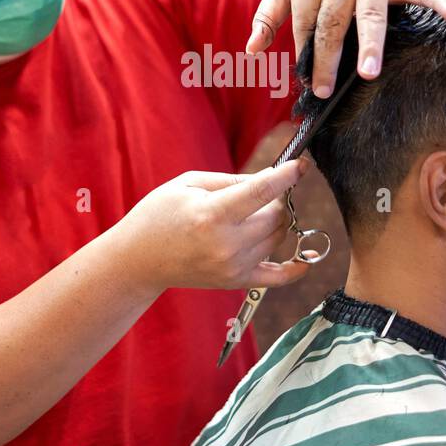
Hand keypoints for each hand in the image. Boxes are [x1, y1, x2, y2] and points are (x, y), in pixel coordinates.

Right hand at [109, 159, 313, 295]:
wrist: (139, 260)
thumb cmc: (160, 215)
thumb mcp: (189, 184)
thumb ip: (232, 180)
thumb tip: (270, 179)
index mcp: (212, 215)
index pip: (262, 192)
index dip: (286, 175)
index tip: (301, 164)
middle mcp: (226, 244)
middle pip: (275, 215)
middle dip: (275, 199)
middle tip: (258, 192)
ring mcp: (233, 266)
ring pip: (278, 237)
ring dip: (275, 222)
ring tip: (252, 214)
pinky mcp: (236, 281)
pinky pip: (278, 276)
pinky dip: (295, 268)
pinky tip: (306, 259)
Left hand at [246, 0, 445, 96]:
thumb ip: (270, 14)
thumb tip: (252, 50)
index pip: (305, 20)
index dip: (303, 51)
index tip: (304, 81)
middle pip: (332, 23)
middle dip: (327, 59)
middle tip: (323, 91)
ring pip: (370, 14)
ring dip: (370, 43)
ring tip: (368, 72)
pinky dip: (438, 0)